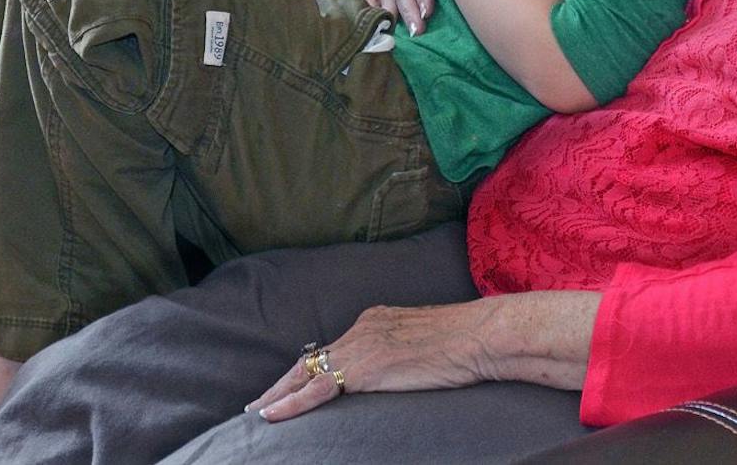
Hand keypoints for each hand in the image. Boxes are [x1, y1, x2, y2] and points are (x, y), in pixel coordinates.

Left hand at [248, 302, 490, 422]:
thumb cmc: (467, 343)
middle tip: (258, 403)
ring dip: (278, 394)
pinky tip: (272, 415)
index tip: (291, 383)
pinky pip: (317, 388)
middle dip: (283, 382)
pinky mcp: (365, 367)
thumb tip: (401, 371)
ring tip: (257, 413)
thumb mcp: (426, 343)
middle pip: (311, 358)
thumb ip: (404, 354)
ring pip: (306, 372)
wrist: (480, 335)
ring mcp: (361, 346)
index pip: (332, 348)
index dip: (309, 368)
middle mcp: (362, 328)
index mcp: (376, 321)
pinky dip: (291, 403)